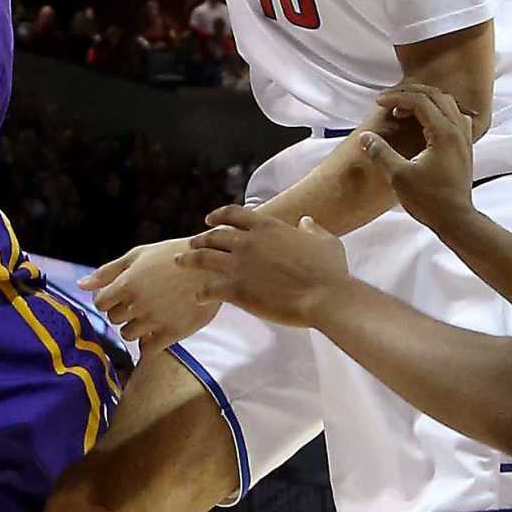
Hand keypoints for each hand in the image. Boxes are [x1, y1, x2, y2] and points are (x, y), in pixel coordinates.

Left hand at [85, 237, 216, 351]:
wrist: (213, 266)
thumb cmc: (172, 256)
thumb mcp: (138, 255)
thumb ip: (107, 271)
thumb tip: (79, 285)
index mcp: (127, 284)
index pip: (101, 304)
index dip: (108, 299)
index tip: (120, 295)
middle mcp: (138, 304)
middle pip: (114, 319)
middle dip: (123, 311)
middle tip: (141, 300)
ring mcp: (155, 321)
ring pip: (128, 335)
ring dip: (135, 327)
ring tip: (151, 313)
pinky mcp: (172, 333)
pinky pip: (147, 349)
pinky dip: (148, 342)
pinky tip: (158, 329)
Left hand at [181, 206, 346, 329]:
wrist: (325, 296)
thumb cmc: (330, 270)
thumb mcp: (325, 240)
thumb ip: (312, 229)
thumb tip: (306, 221)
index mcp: (266, 226)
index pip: (233, 214)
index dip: (218, 215)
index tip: (209, 219)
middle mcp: (247, 241)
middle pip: (213, 235)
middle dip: (200, 239)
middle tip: (191, 244)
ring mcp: (238, 264)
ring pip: (203, 258)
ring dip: (190, 259)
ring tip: (181, 262)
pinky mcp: (235, 289)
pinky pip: (208, 288)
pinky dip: (201, 292)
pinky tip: (199, 297)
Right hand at [357, 83, 477, 232]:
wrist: (455, 219)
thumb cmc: (428, 200)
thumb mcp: (398, 176)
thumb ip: (381, 153)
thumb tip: (365, 137)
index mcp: (443, 134)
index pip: (420, 102)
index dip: (397, 98)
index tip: (378, 102)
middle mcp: (457, 130)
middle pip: (435, 96)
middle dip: (409, 94)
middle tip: (389, 101)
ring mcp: (464, 138)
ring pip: (447, 103)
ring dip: (424, 101)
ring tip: (403, 111)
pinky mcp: (464, 147)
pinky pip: (455, 116)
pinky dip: (438, 111)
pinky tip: (425, 123)